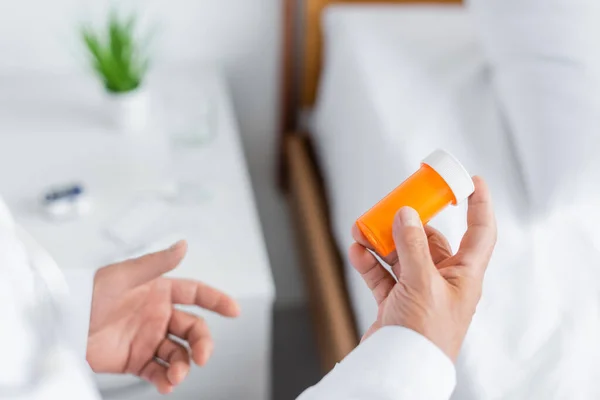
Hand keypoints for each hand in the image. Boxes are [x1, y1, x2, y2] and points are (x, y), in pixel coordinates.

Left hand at [86, 241, 239, 393]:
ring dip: (183, 365)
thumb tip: (183, 245)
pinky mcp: (134, 360)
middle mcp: (157, 315)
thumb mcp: (124, 275)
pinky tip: (167, 383)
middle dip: (202, 343)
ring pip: (178, 353)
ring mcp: (147, 339)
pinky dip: (166, 380)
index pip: (196, 293)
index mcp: (158, 291)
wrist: (61, 324)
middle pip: (193, 329)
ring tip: (176, 374)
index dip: (216, 300)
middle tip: (202, 356)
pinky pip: (158, 371)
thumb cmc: (88, 292)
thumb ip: (157, 263)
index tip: (233, 310)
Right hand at [350, 177, 495, 360]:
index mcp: (464, 276)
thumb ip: (413, 246)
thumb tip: (407, 214)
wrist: (399, 369)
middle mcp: (443, 281)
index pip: (480, 232)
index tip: (472, 181)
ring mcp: (418, 292)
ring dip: (382, 242)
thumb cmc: (424, 334)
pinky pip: (383, 275)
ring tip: (363, 229)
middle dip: (409, 224)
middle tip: (393, 206)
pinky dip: (370, 263)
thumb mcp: (422, 283)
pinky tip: (358, 252)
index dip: (480, 205)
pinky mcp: (396, 303)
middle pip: (430, 241)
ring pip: (402, 256)